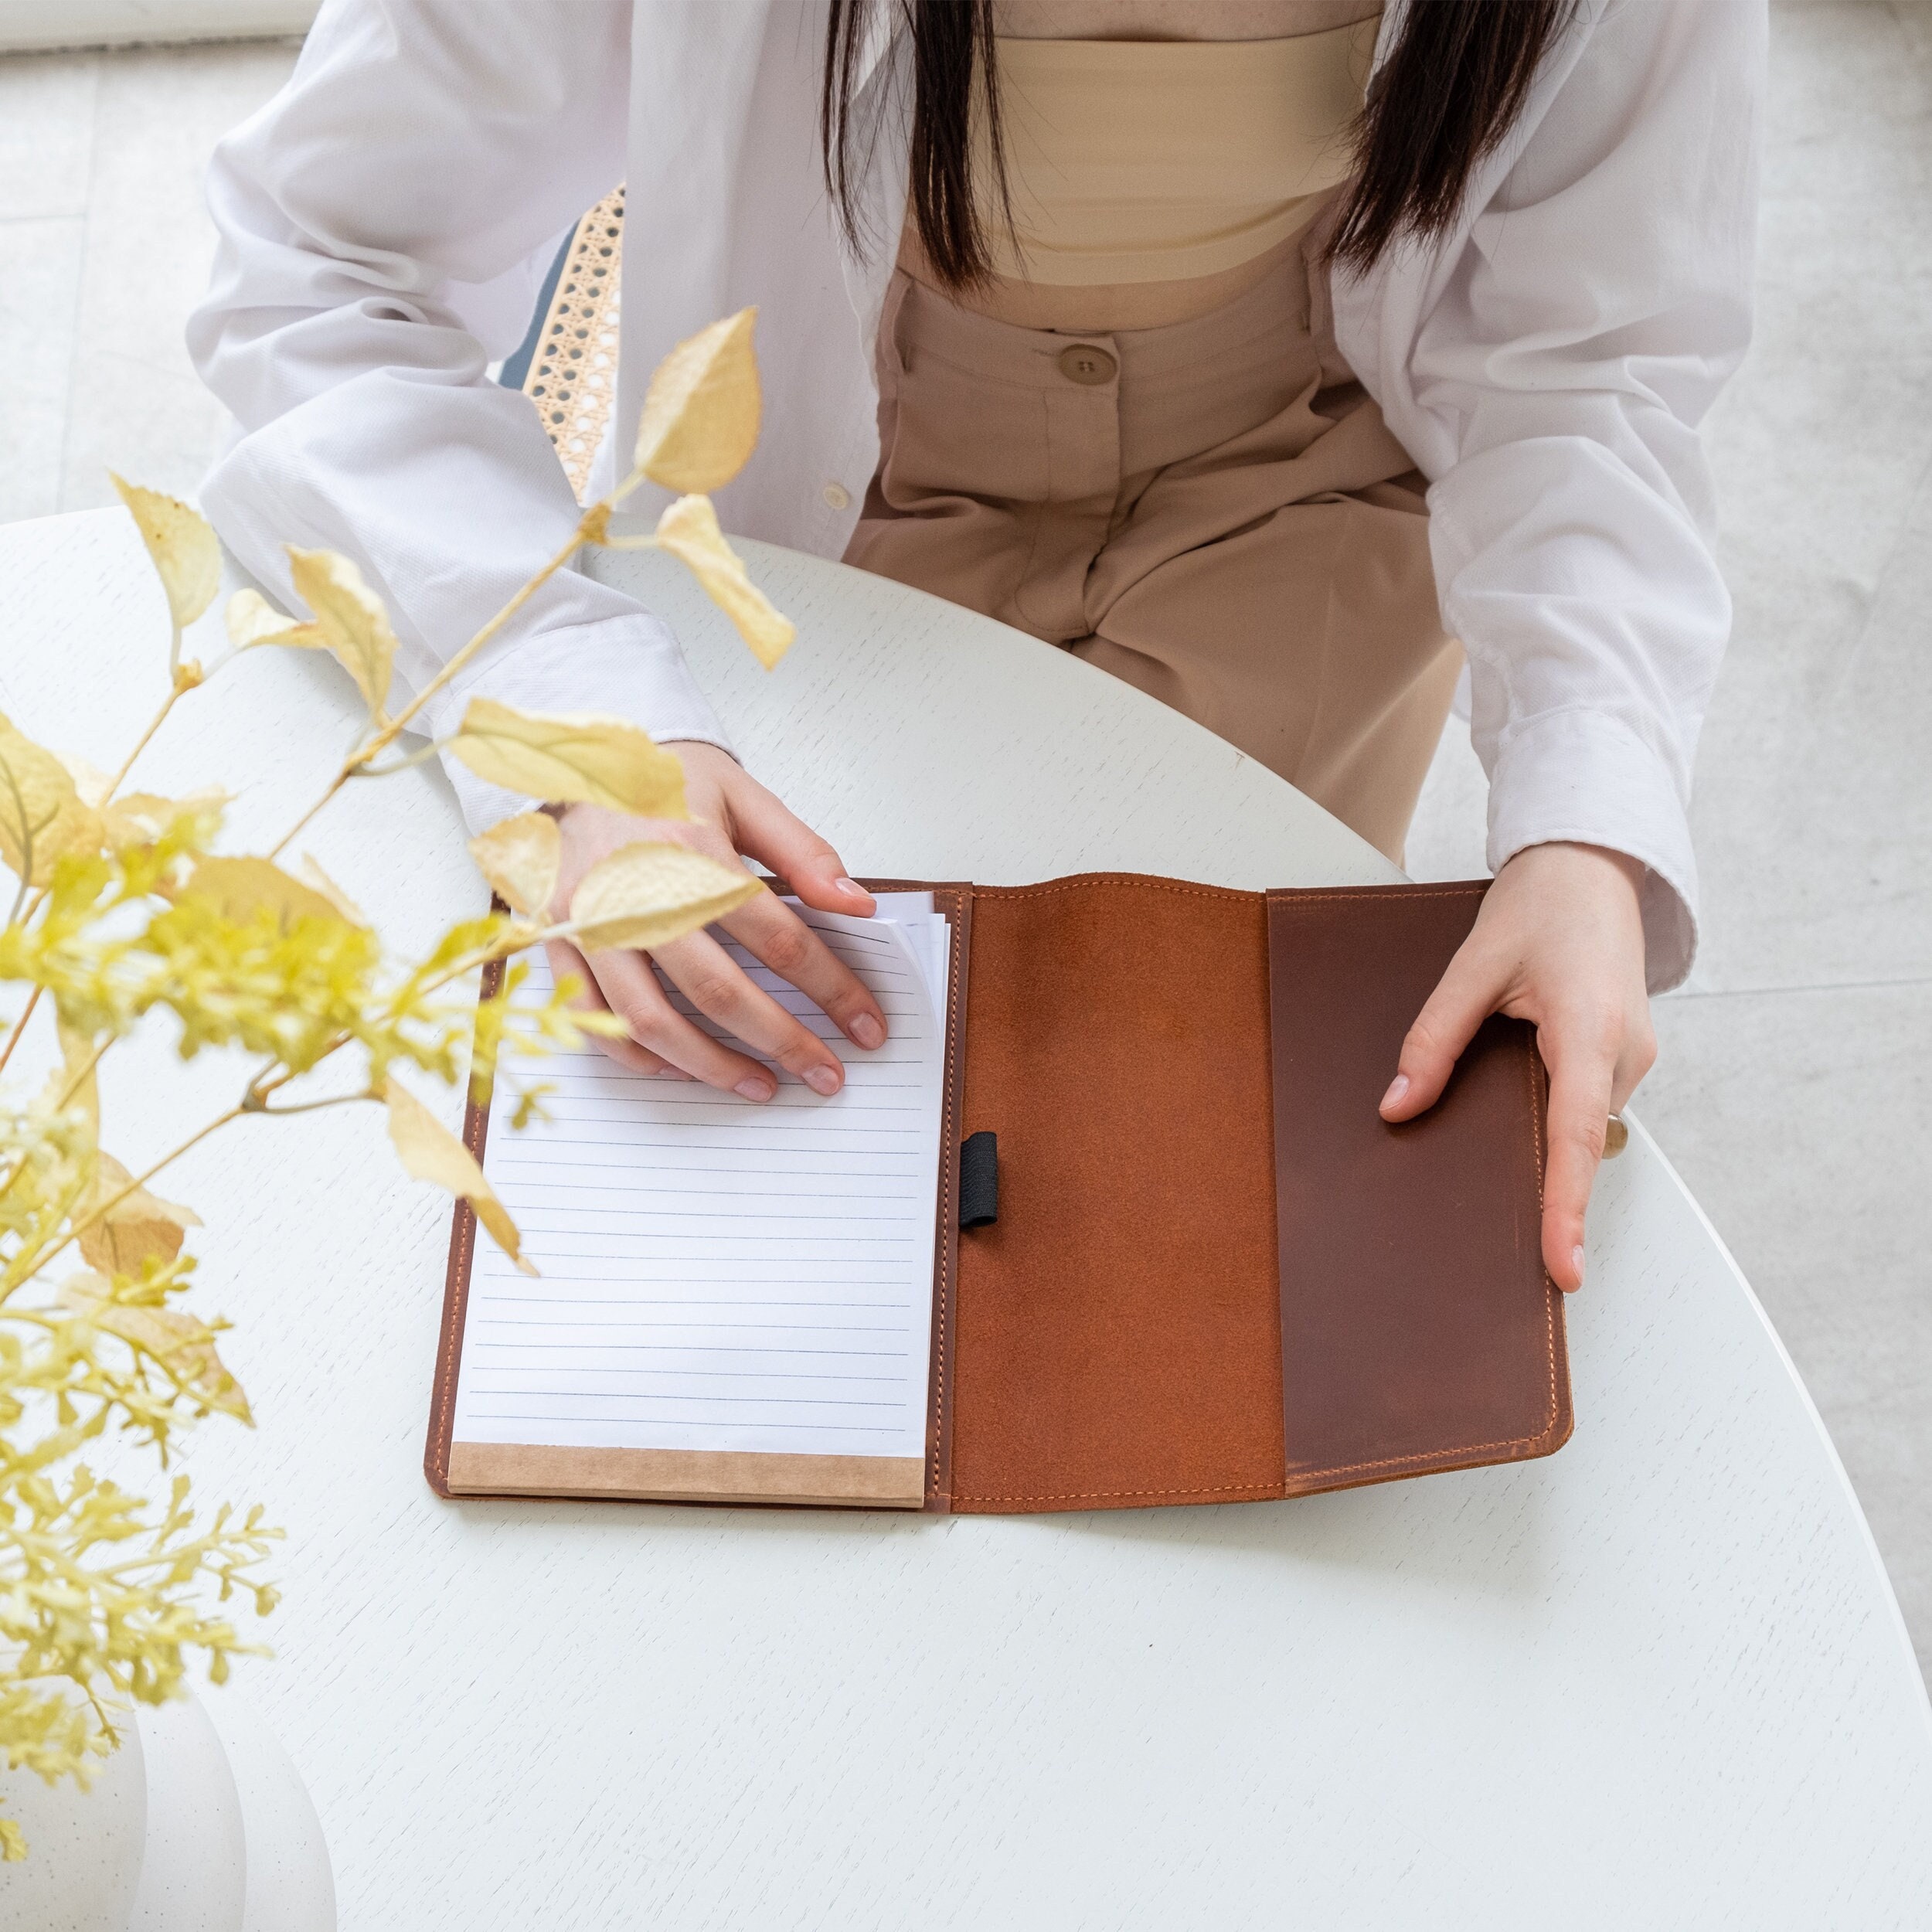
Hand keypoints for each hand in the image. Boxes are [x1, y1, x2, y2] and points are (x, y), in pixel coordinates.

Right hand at [543, 743, 886, 1099]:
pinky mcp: (556, 940)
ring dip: (712, 1066)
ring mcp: (588, 922)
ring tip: (761, 1085)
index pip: (778, 938)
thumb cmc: (665, 781)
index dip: (831, 989)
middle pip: (718, 991)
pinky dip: (639, 1055)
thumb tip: (857, 906)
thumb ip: (804, 854)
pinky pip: (594, 1019)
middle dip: (782, 1042)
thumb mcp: (744, 797)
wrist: (576, 761)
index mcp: (692, 849)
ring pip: (651, 1021)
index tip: (865, 1025)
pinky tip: (682, 1068)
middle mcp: (635, 892)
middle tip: (825, 1075)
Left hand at [1378, 841, 1655, 1292]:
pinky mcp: (1624, 1056)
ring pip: (1581, 1128)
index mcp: (1589, 1027)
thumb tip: (1397, 1108)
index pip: (1574, 1134)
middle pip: (1577, 1142)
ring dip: (1541, 1150)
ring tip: (1488, 1179)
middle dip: (1544, 1194)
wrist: (1591, 867)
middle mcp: (1625, 1051)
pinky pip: (1584, 1107)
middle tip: (1502, 1251)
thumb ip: (1433, 1039)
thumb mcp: (1471, 966)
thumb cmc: (1539, 906)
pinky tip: (1508, 1121)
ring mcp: (1632, 1057)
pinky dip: (1550, 1122)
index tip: (1562, 1267)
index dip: (1565, 1207)